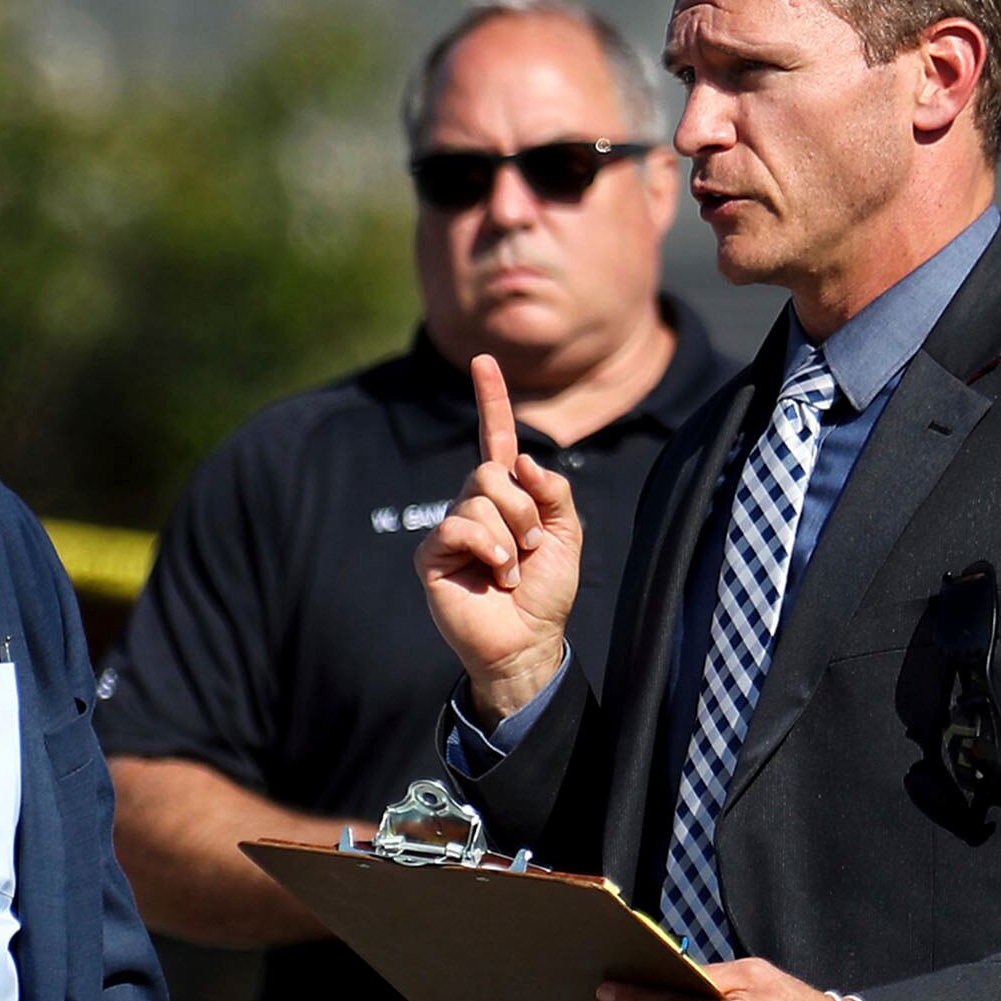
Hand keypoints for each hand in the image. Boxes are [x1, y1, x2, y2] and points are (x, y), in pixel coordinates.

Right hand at [414, 354, 582, 727]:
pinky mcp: (432, 554)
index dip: (492, 399)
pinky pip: (459, 527)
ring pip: (479, 499)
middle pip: (492, 471)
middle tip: (530, 546)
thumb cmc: (547, 590)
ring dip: (511, 537)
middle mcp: (475, 504)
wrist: (529, 641)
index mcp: (508, 494)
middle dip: (524, 509)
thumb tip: (523, 463)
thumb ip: (554, 492)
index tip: (484, 360)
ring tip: (512, 569)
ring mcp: (452, 527)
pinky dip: (488, 548)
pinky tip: (494, 574)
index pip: (497, 438)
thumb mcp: (568, 534)